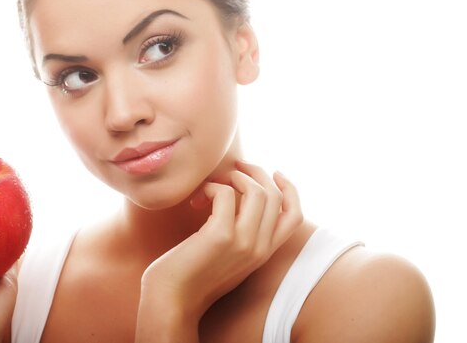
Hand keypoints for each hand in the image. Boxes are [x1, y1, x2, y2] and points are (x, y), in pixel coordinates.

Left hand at [135, 162, 302, 341]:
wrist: (172, 300)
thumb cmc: (193, 274)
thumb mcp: (229, 255)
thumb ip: (242, 233)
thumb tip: (241, 196)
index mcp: (264, 253)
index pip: (294, 216)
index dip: (289, 189)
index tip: (274, 172)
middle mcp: (260, 248)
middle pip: (275, 196)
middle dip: (257, 172)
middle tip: (236, 166)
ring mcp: (243, 242)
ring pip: (258, 191)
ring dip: (236, 177)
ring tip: (216, 183)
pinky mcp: (220, 236)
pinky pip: (225, 193)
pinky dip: (212, 187)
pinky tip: (198, 199)